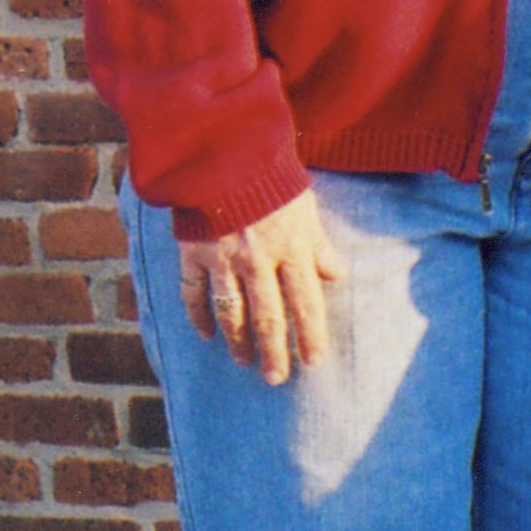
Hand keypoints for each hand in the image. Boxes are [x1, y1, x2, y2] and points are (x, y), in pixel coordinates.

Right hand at [176, 191, 341, 383]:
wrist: (226, 152)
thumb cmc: (272, 178)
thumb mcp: (306, 208)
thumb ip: (320, 245)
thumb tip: (337, 274)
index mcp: (290, 248)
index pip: (306, 302)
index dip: (310, 334)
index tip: (314, 360)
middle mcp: (257, 260)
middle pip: (268, 316)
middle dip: (274, 351)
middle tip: (277, 378)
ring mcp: (222, 259)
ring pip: (231, 312)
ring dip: (238, 341)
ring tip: (244, 361)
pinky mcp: (194, 252)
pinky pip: (193, 293)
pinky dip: (198, 316)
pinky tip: (206, 334)